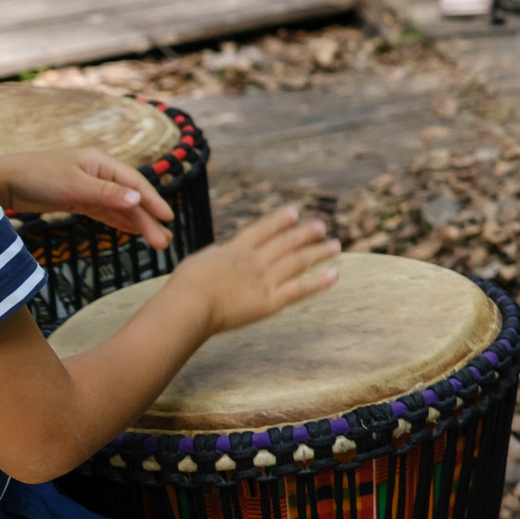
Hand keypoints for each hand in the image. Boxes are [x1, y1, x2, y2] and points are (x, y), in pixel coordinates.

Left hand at [0, 149, 173, 248]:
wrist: (4, 182)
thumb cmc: (37, 177)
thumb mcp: (73, 186)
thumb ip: (106, 194)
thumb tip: (137, 199)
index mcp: (101, 163)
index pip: (135, 183)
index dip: (153, 200)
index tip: (168, 218)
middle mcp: (100, 174)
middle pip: (130, 198)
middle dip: (148, 220)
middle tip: (165, 242)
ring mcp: (90, 187)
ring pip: (120, 208)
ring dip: (138, 224)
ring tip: (158, 241)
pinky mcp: (80, 200)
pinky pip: (106, 212)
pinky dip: (120, 222)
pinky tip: (134, 232)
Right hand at [164, 209, 339, 336]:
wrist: (189, 305)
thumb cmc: (184, 287)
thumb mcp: (197, 262)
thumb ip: (214, 255)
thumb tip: (221, 250)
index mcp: (235, 250)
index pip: (262, 230)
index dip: (279, 221)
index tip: (294, 213)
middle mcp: (254, 262)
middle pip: (285, 243)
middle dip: (305, 233)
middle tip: (321, 226)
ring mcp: (264, 280)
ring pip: (298, 262)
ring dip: (318, 252)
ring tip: (335, 245)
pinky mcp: (270, 302)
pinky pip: (300, 289)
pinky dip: (319, 282)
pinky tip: (334, 274)